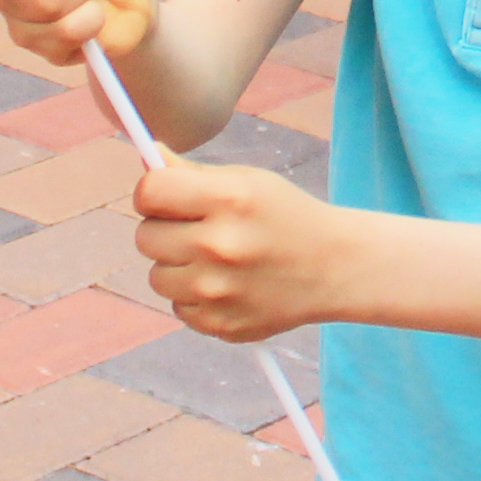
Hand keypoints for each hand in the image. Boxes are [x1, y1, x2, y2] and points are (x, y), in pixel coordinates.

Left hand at [136, 156, 347, 341]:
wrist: (335, 267)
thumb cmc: (287, 215)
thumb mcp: (248, 181)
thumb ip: (193, 173)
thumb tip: (148, 157)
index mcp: (228, 199)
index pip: (149, 192)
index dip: (152, 192)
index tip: (166, 197)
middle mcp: (220, 246)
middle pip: (145, 237)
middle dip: (165, 231)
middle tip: (200, 230)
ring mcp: (218, 291)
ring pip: (157, 277)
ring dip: (178, 268)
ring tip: (217, 260)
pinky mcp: (219, 324)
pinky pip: (178, 307)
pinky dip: (196, 298)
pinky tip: (229, 285)